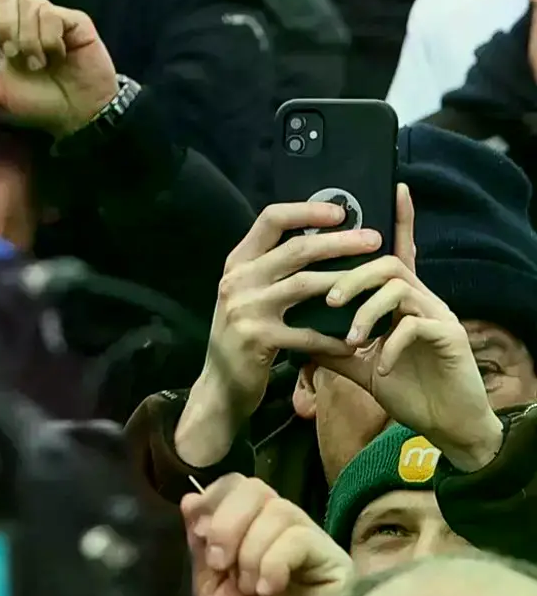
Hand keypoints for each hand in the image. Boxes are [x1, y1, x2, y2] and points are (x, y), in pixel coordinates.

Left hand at [0, 0, 118, 139]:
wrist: (77, 112)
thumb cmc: (36, 100)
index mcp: (5, 27)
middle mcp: (26, 16)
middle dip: (3, 23)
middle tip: (9, 51)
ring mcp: (50, 15)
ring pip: (29, 4)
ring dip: (28, 40)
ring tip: (37, 64)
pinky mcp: (73, 19)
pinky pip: (51, 15)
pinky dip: (49, 41)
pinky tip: (57, 56)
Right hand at [170, 200, 378, 468]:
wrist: (219, 386)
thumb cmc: (244, 336)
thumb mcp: (248, 295)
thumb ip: (272, 269)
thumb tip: (321, 238)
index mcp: (238, 263)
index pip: (271, 219)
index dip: (308, 210)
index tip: (341, 211)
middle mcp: (238, 280)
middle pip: (297, 248)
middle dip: (341, 241)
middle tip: (375, 240)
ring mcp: (246, 309)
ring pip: (306, 284)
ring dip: (346, 282)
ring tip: (377, 283)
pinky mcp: (258, 339)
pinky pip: (307, 332)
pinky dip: (335, 337)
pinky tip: (355, 341)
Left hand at [182, 474, 352, 595]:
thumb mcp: (210, 590)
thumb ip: (203, 544)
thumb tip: (190, 498)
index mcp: (253, 537)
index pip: (239, 486)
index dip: (214, 499)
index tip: (199, 533)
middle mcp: (286, 536)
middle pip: (256, 488)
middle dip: (227, 521)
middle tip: (220, 563)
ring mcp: (314, 550)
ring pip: (279, 509)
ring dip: (249, 549)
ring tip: (249, 589)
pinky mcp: (337, 566)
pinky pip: (301, 536)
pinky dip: (273, 559)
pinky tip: (269, 590)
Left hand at [314, 186, 502, 469]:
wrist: (445, 423)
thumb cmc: (405, 388)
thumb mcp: (358, 365)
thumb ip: (328, 345)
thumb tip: (292, 330)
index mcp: (401, 301)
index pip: (396, 251)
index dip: (398, 220)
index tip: (392, 187)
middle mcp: (422, 300)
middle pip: (387, 264)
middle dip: (352, 277)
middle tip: (328, 300)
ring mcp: (438, 316)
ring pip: (400, 289)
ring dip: (367, 310)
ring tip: (349, 338)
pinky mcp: (450, 339)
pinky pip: (416, 326)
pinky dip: (390, 344)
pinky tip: (381, 366)